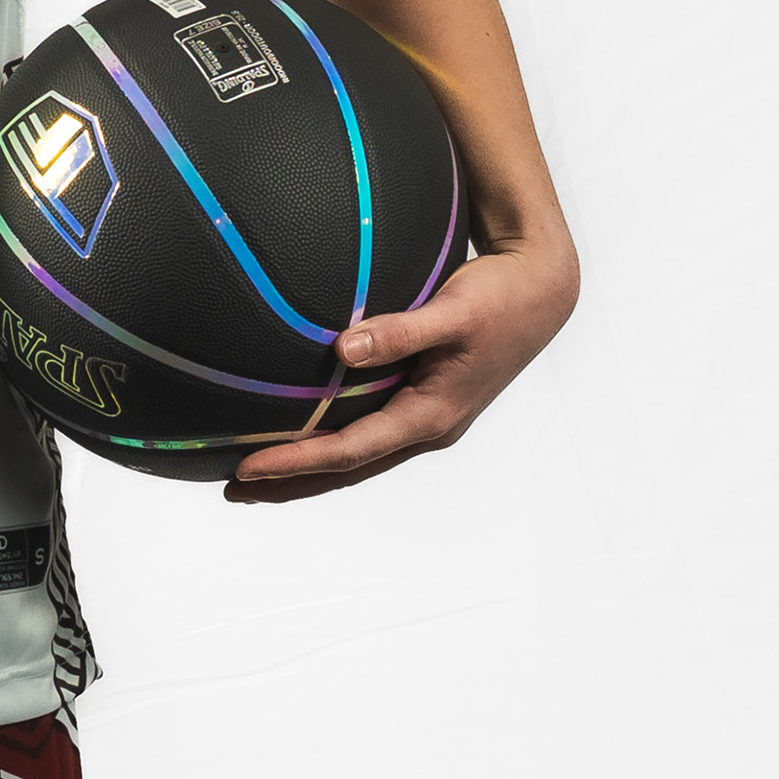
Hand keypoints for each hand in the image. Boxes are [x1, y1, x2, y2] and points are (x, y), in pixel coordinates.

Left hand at [222, 235, 579, 504]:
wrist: (542, 291)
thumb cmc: (501, 299)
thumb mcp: (454, 311)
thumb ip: (402, 331)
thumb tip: (343, 350)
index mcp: (432, 414)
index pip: (351, 449)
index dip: (297, 461)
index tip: (248, 466)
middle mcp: (427, 424)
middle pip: (348, 465)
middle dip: (293, 479)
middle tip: (235, 487)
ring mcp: (425, 413)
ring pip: (357, 451)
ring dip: (309, 463)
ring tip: (258, 470)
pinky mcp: (422, 395)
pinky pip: (367, 426)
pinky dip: (331, 436)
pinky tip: (303, 428)